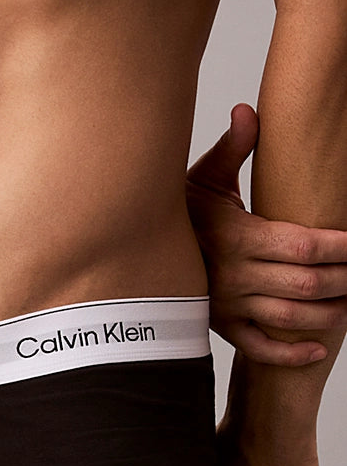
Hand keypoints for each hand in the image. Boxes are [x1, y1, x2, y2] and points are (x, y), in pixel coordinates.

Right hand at [187, 103, 346, 365]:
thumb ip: (233, 147)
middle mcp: (235, 276)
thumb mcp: (202, 178)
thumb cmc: (179, 215)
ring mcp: (228, 306)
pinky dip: (291, 355)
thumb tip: (249, 110)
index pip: (304, 246)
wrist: (139, 256)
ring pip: (290, 318)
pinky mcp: (221, 327)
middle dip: (345, 280)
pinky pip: (259, 349)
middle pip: (306, 284)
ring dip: (330, 314)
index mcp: (238, 237)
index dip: (341, 247)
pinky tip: (318, 350)